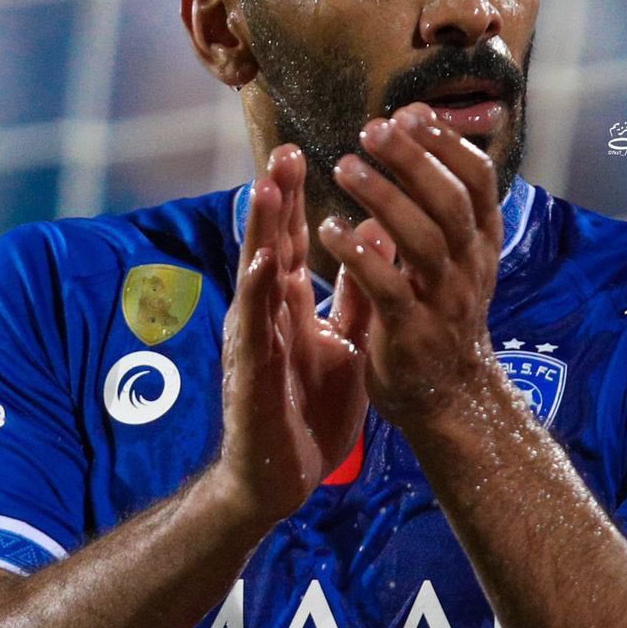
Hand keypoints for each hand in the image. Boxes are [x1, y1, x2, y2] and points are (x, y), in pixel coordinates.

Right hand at [216, 145, 391, 522]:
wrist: (278, 476)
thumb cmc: (308, 409)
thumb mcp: (345, 342)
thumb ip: (356, 294)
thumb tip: (375, 239)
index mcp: (288, 306)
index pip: (293, 242)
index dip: (298, 199)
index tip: (302, 152)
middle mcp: (265, 314)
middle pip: (270, 246)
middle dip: (276, 200)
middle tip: (282, 151)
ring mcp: (254, 341)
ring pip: (254, 277)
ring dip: (260, 233)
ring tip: (267, 188)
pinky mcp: (250, 373)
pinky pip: (256, 329)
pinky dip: (258, 294)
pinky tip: (265, 265)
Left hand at [317, 103, 506, 426]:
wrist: (451, 397)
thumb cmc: (443, 314)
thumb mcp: (458, 256)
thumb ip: (437, 196)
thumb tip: (414, 124)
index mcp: (482, 245)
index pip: (480, 182)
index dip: (448, 144)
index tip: (410, 114)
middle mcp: (470, 268)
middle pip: (449, 202)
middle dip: (412, 160)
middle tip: (371, 130)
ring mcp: (444, 302)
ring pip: (421, 240)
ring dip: (382, 198)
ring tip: (344, 168)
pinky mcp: (411, 334)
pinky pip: (387, 288)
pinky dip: (358, 255)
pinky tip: (331, 230)